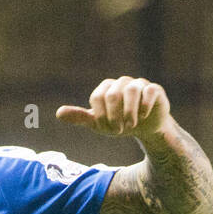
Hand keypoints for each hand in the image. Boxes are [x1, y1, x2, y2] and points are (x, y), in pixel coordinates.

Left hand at [56, 76, 170, 138]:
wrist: (145, 127)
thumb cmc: (119, 122)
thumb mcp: (98, 123)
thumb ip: (80, 117)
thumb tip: (58, 113)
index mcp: (106, 89)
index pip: (97, 97)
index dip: (100, 116)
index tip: (106, 129)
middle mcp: (122, 83)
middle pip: (112, 95)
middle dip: (114, 116)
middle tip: (118, 130)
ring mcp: (139, 84)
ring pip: (131, 91)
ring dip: (129, 113)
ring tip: (131, 126)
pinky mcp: (154, 90)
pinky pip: (149, 91)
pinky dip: (144, 106)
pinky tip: (143, 117)